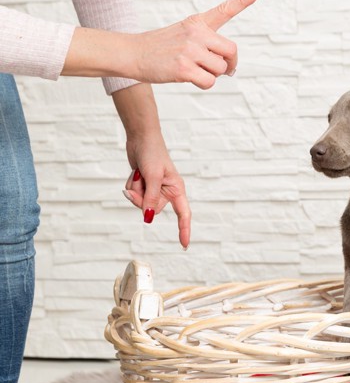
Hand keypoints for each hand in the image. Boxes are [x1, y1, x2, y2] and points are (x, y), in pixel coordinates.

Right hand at [62, 0, 260, 89]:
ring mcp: (190, 50)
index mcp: (197, 22)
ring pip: (220, 69)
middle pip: (231, 51)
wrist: (133, 54)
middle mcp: (196, 33)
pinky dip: (204, 84)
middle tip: (224, 70)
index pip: (224, 10)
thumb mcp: (182, 34)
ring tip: (195, 70)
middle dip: (229, 64)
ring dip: (212, 74)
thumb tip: (229, 68)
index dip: (243, 0)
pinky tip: (190, 78)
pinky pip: (209, 82)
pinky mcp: (184, 68)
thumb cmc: (160, 48)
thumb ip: (206, 45)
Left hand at [113, 84, 190, 247]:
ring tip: (139, 173)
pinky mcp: (143, 186)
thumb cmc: (153, 153)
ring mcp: (154, 189)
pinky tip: (135, 173)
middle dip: (142, 198)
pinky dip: (131, 185)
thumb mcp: (153, 177)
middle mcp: (166, 191)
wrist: (141, 138)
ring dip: (135, 190)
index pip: (183, 214)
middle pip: (152, 209)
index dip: (184, 230)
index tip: (184, 245)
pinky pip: (133, 195)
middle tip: (141, 180)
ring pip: (140, 203)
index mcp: (176, 189)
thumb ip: (151, 199)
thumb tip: (148, 218)